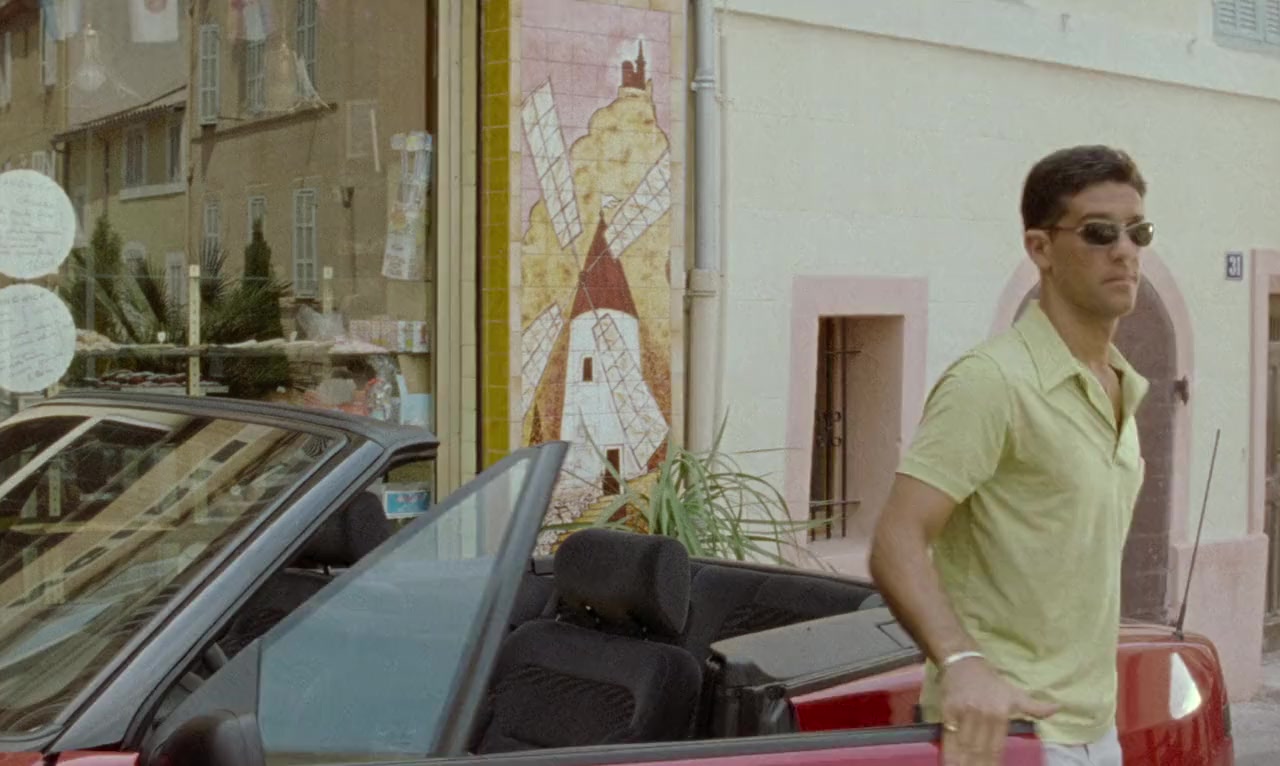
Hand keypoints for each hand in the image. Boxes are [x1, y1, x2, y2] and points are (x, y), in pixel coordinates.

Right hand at [938, 656, 1057, 765]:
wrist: (963, 662)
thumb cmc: (990, 682)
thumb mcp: (1015, 694)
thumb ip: (1035, 707)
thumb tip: (1058, 708)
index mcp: (1000, 714)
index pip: (997, 748)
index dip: (993, 764)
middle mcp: (983, 715)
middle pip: (980, 750)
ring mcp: (964, 713)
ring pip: (964, 746)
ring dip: (964, 763)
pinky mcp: (948, 711)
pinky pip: (949, 737)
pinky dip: (949, 753)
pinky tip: (950, 764)